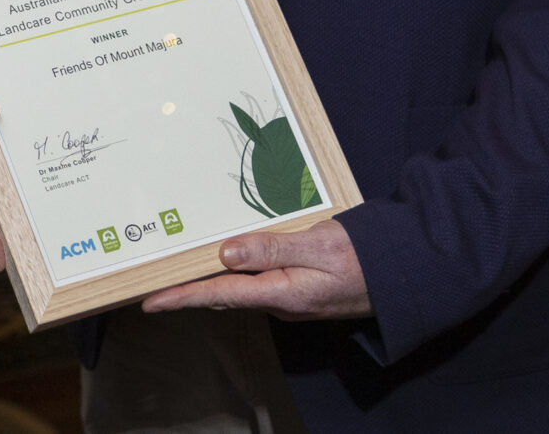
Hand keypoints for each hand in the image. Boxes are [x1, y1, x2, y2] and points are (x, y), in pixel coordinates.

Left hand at [137, 218, 370, 319]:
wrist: (398, 274)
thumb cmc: (361, 258)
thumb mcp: (318, 246)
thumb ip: (272, 249)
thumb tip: (226, 252)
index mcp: (281, 292)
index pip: (219, 295)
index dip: (182, 297)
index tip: (150, 302)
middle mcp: (279, 300)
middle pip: (221, 295)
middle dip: (186, 291)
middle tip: (150, 284)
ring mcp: (287, 297)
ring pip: (236, 288)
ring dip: (207, 281)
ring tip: (174, 271)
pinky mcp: (294, 289)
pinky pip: (254, 282)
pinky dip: (232, 273)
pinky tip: (221, 260)